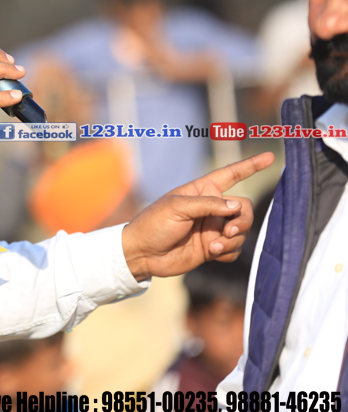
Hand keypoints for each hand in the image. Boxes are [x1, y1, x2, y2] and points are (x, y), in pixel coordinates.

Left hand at [121, 151, 274, 279]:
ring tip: (212, 246)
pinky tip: (212, 254)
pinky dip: (228, 252)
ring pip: (242, 231)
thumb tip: (237, 205)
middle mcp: (211, 208)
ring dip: (232, 240)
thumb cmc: (154, 223)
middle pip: (244, 209)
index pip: (231, 175)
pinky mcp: (214, 247)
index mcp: (202, 191)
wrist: (143, 253)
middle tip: (227, 231)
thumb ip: (208, 204)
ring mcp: (213, 228)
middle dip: (241, 220)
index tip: (269, 157)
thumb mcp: (177, 207)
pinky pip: (236, 249)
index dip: (250, 166)